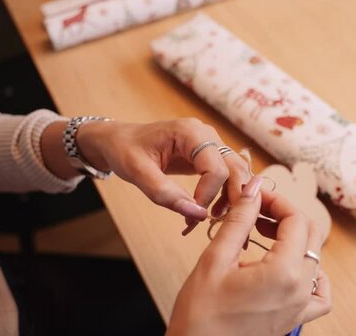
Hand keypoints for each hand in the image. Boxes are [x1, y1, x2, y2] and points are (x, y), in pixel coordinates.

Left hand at [76, 118, 250, 226]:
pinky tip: (209, 211)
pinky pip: (227, 174)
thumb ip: (165, 194)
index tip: (193, 214)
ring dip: (231, 197)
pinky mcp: (209, 155)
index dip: (209, 194)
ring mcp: (211, 144)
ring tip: (212, 219)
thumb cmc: (125, 151)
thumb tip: (196, 214)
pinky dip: (224, 194)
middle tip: (217, 222)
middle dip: (231, 197)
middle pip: (235, 168)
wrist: (120, 141)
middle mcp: (207, 134)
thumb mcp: (137, 172)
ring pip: (236, 172)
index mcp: (190, 132)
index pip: (216, 167)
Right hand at [167, 176, 331, 335]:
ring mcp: (300, 307)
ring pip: (315, 259)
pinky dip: (314, 276)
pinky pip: (319, 295)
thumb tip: (253, 190)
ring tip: (264, 235)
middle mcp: (299, 290)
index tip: (256, 197)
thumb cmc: (200, 315)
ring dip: (295, 240)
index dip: (278, 201)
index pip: (296, 220)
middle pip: (310, 236)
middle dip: (286, 216)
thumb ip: (239, 220)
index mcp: (283, 272)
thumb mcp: (215, 259)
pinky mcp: (294, 319)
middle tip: (257, 211)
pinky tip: (293, 269)